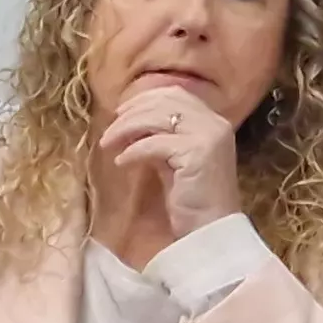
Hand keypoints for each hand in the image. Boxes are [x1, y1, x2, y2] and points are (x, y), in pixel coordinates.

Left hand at [100, 83, 244, 238]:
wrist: (210, 229)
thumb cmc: (191, 198)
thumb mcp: (174, 160)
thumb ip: (160, 137)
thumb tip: (130, 121)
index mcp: (212, 120)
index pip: (175, 93)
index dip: (144, 98)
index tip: (120, 112)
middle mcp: (214, 123)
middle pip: (164, 101)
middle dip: (130, 114)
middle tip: (108, 132)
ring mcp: (209, 136)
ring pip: (157, 117)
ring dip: (126, 129)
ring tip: (108, 145)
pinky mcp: (198, 153)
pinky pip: (155, 143)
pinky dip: (133, 151)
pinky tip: (122, 162)